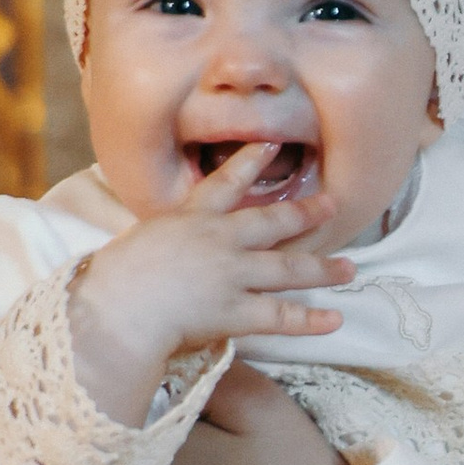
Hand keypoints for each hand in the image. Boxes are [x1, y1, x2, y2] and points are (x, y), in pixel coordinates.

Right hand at [69, 148, 351, 424]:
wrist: (117, 306)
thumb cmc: (114, 277)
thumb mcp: (138, 242)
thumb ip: (161, 240)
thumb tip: (163, 247)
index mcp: (189, 218)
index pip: (225, 183)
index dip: (251, 161)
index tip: (273, 143)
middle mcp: (219, 240)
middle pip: (272, 223)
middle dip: (305, 213)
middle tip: (333, 205)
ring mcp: (231, 275)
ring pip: (288, 269)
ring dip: (322, 269)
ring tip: (349, 268)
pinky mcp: (236, 311)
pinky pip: (280, 317)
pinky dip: (309, 321)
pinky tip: (335, 319)